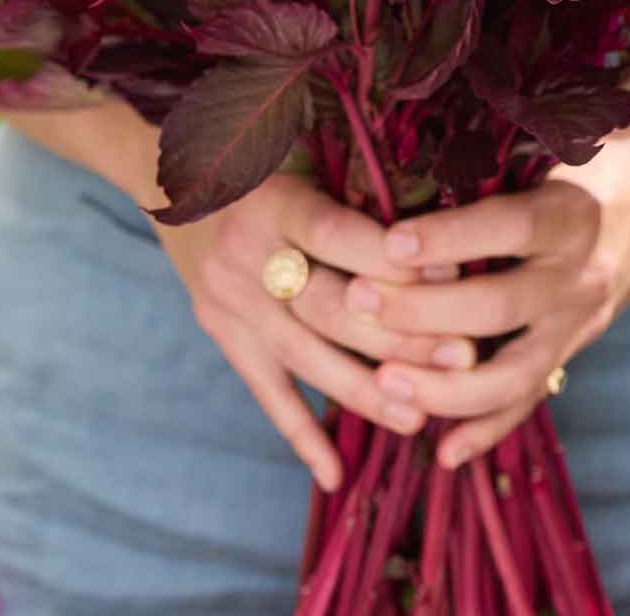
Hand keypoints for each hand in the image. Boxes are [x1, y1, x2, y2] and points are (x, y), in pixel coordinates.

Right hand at [149, 170, 465, 491]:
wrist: (167, 174)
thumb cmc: (261, 159)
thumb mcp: (302, 154)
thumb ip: (354, 191)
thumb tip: (437, 236)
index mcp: (274, 201)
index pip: (338, 235)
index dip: (394, 259)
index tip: (452, 277)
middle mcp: (247, 256)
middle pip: (329, 307)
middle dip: (400, 337)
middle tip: (463, 358)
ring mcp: (230, 302)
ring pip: (305, 358)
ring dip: (365, 393)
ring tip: (420, 417)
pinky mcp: (222, 333)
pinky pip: (265, 391)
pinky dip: (300, 435)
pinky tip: (335, 475)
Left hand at [342, 126, 629, 467]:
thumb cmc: (580, 159)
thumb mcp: (549, 148)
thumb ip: (489, 161)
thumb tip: (397, 165)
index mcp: (571, 213)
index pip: (508, 227)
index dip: (449, 237)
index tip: (390, 242)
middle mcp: (580, 273)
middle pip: (499, 306)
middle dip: (422, 312)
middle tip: (359, 301)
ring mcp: (578, 323)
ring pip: (513, 373)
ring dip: (444, 387)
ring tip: (383, 381)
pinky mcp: (571, 354)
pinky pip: (529, 402)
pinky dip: (486, 431)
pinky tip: (443, 452)